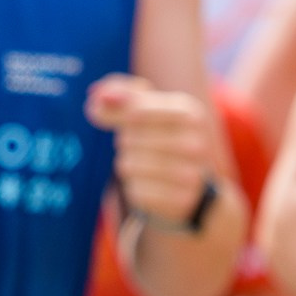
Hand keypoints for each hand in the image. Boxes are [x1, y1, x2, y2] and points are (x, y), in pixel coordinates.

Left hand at [86, 75, 212, 226]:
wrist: (192, 182)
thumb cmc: (160, 136)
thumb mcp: (146, 108)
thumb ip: (120, 96)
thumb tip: (99, 97)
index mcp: (190, 114)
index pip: (136, 111)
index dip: (117, 116)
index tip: (117, 119)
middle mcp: (196, 143)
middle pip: (129, 139)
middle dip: (125, 141)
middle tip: (139, 145)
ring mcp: (191, 174)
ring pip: (130, 165)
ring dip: (128, 164)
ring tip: (145, 163)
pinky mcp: (181, 200)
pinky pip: (136, 190)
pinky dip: (135, 186)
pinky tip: (151, 183)